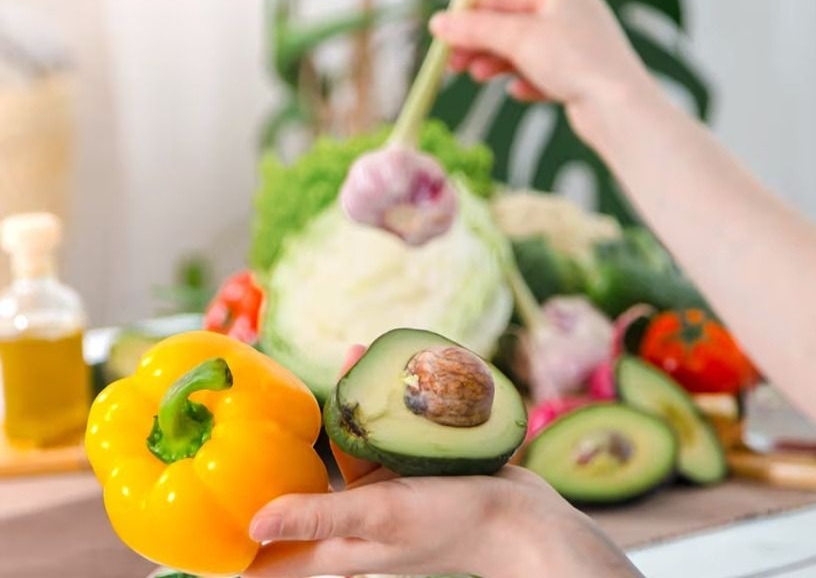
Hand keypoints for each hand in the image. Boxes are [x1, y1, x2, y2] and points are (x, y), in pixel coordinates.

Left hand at [243, 345, 639, 577]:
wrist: (524, 519)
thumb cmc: (454, 525)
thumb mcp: (381, 516)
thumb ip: (319, 516)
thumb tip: (250, 522)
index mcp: (334, 548)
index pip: (264, 558)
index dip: (224, 546)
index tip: (185, 517)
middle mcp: (349, 524)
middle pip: (292, 495)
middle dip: (265, 461)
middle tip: (233, 417)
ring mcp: (379, 497)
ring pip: (336, 452)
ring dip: (327, 413)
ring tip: (324, 363)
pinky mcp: (408, 473)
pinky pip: (375, 434)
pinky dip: (370, 404)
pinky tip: (370, 362)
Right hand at [430, 0, 659, 145]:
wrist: (619, 107)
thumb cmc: (575, 61)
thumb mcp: (518, 38)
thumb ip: (476, 29)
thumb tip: (438, 22)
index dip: (471, 14)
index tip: (443, 34)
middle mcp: (574, 13)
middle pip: (513, 24)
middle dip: (481, 43)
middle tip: (453, 63)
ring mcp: (580, 46)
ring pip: (527, 51)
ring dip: (498, 63)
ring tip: (477, 77)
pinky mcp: (583, 76)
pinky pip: (545, 74)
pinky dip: (526, 81)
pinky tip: (516, 92)